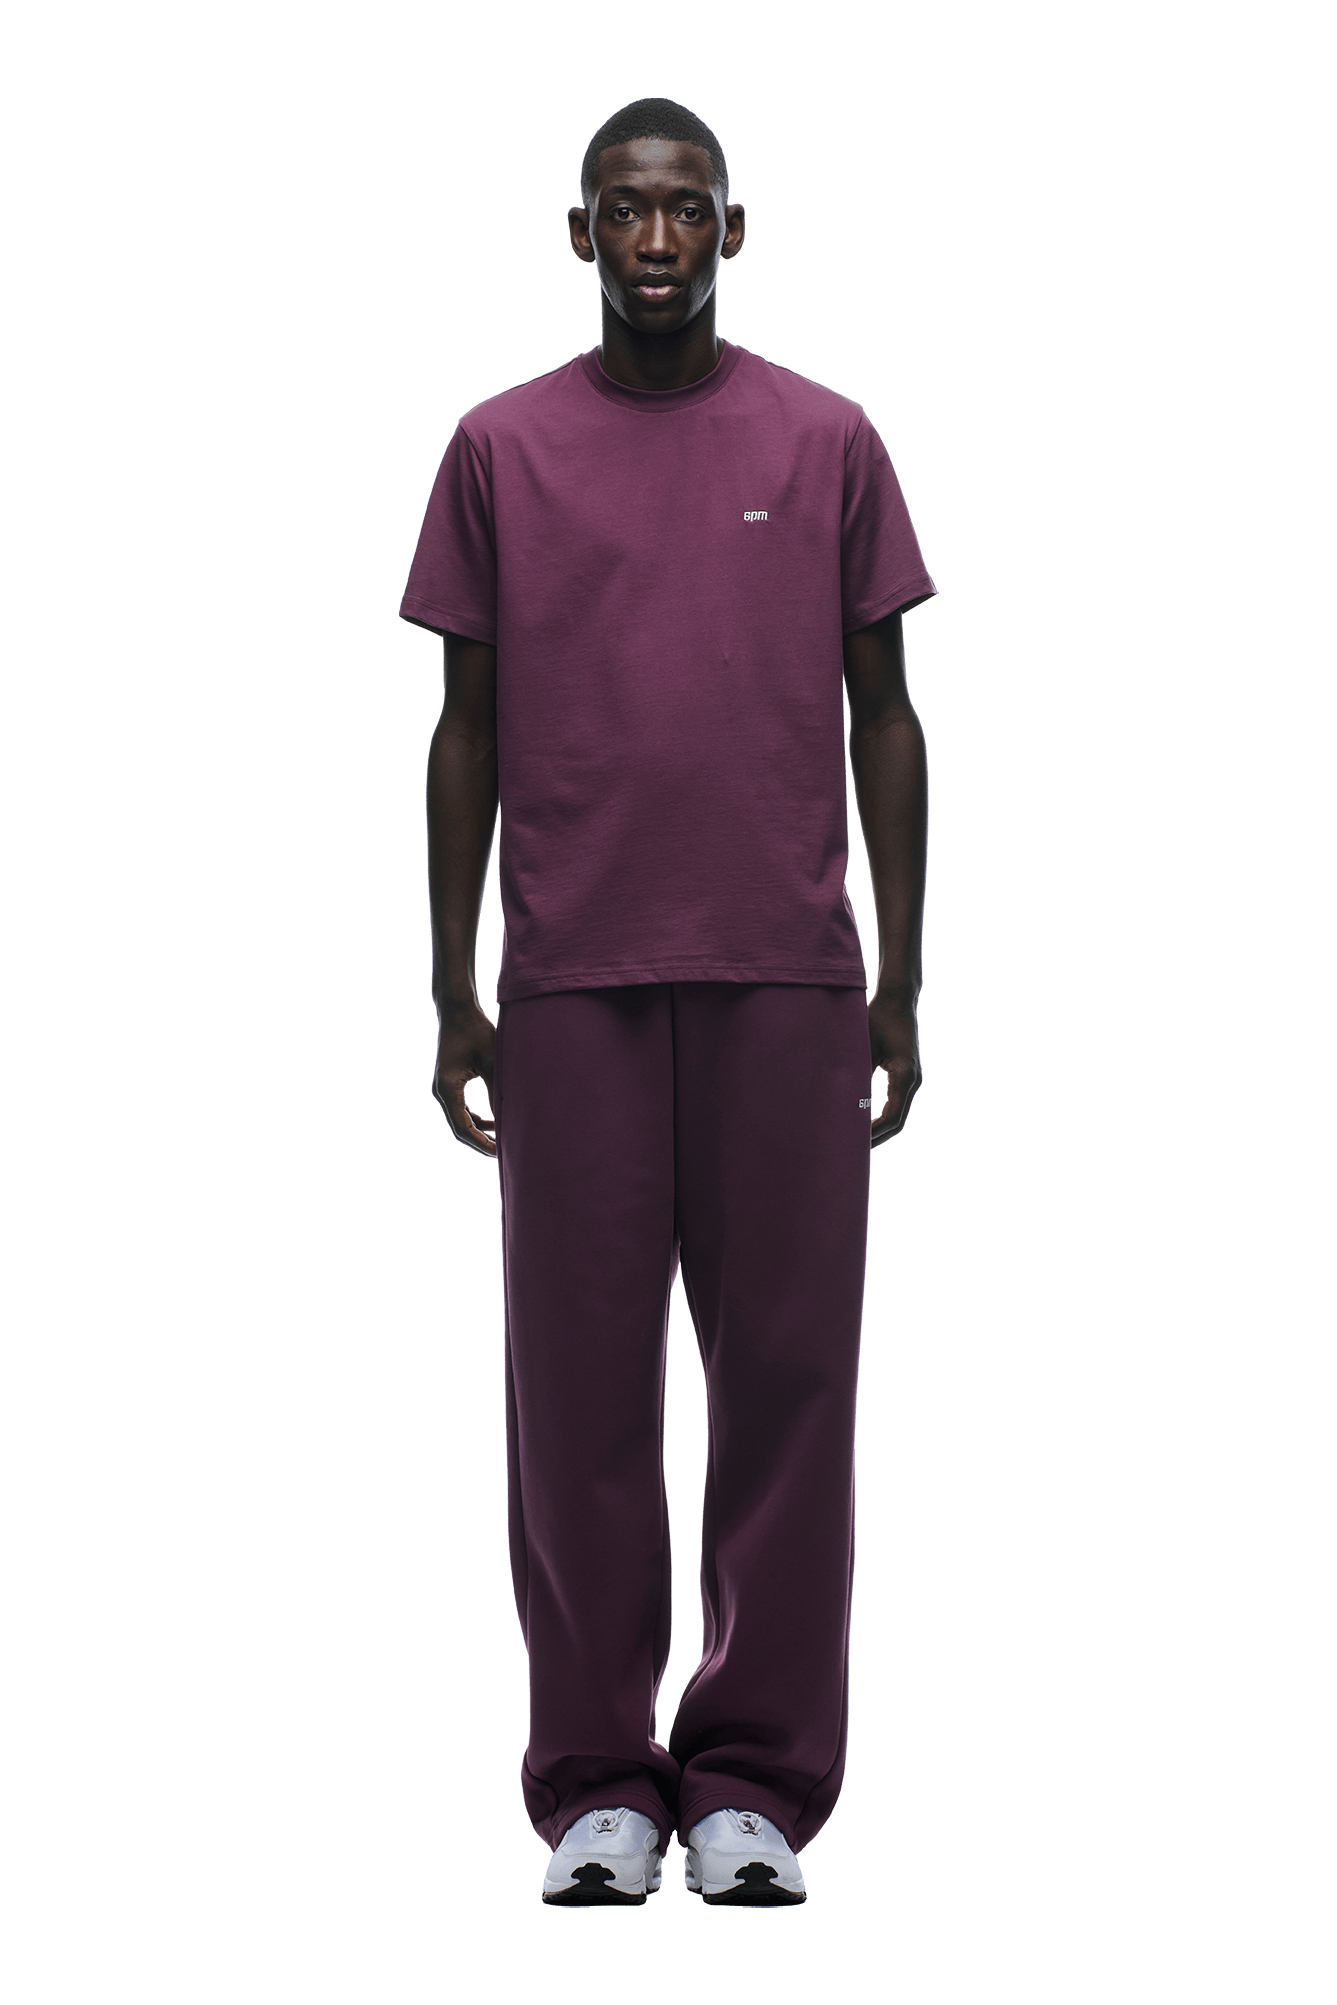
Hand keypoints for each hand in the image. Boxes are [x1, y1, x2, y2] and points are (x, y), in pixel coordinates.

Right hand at [432, 999, 496, 1156]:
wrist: (458, 1012)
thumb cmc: (476, 1031)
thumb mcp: (492, 1060)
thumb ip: (498, 1089)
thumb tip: (508, 1119)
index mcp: (447, 1087)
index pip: (462, 1126)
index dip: (481, 1143)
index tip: (499, 1152)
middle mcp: (441, 1091)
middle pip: (459, 1128)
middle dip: (480, 1142)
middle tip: (504, 1153)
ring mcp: (443, 1089)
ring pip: (460, 1121)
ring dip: (479, 1131)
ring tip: (502, 1139)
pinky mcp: (449, 1085)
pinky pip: (461, 1110)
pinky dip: (476, 1119)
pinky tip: (494, 1122)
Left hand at [868, 992, 921, 1146]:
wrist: (897, 1001)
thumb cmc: (877, 1019)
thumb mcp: (863, 1045)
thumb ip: (857, 1073)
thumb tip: (842, 1102)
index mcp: (904, 1074)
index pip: (892, 1116)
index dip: (874, 1133)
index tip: (856, 1143)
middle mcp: (912, 1080)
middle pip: (896, 1122)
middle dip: (876, 1138)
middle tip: (854, 1153)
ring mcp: (911, 1080)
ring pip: (898, 1116)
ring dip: (879, 1131)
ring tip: (858, 1145)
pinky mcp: (905, 1077)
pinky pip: (896, 1105)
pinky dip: (882, 1119)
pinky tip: (865, 1126)